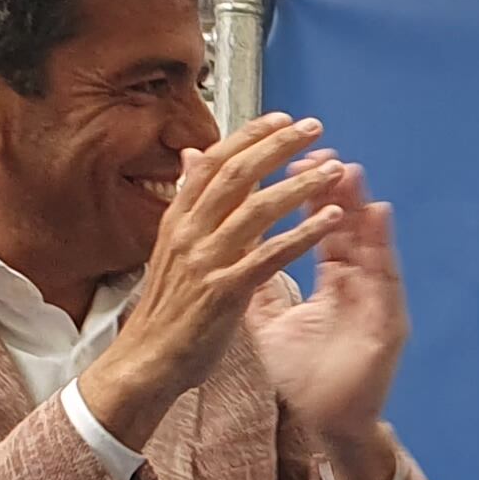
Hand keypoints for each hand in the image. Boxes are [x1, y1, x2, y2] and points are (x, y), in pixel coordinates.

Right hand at [89, 115, 357, 447]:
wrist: (147, 361)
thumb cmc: (167, 308)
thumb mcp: (171, 246)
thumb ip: (188, 201)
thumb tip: (192, 155)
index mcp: (178, 219)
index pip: (214, 163)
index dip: (249, 136)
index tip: (281, 118)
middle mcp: (188, 233)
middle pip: (236, 175)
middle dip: (277, 147)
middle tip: (312, 128)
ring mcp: (205, 261)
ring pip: (255, 210)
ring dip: (298, 186)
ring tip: (331, 169)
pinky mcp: (225, 291)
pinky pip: (270, 255)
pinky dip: (302, 234)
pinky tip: (329, 219)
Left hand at [257, 155, 410, 479]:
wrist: (326, 421)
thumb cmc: (304, 374)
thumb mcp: (267, 318)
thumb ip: (252, 275)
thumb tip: (227, 239)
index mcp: (329, 281)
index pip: (317, 227)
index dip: (305, 194)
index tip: (289, 160)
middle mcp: (356, 284)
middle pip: (345, 227)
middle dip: (333, 188)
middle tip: (320, 151)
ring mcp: (374, 300)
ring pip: (368, 243)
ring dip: (359, 206)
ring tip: (348, 170)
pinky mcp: (389, 321)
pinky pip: (386, 278)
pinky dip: (382, 246)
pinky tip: (376, 217)